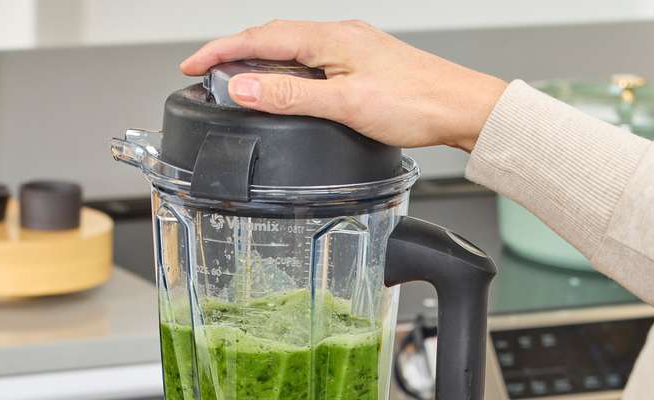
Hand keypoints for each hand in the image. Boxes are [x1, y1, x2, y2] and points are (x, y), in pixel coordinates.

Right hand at [180, 20, 507, 151]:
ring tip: (236, 84)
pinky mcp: (363, 65)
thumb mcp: (344, 104)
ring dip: (260, 64)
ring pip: (292, 51)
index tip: (191, 66)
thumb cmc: (416, 103)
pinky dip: (286, 73)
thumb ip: (290, 96)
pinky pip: (312, 62)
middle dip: (233, 54)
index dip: (220, 52)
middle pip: (272, 39)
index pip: (260, 38)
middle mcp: (340, 37)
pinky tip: (287, 91)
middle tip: (205, 75)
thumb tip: (243, 87)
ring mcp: (352, 50)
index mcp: (330, 38)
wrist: (463, 109)